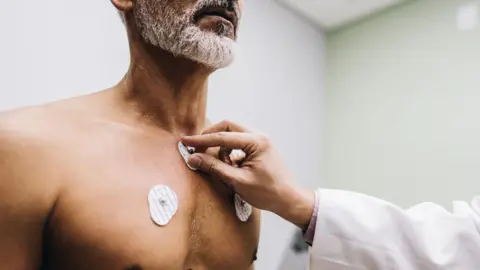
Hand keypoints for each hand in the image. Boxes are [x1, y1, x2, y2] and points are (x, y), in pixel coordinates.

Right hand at [181, 121, 314, 228]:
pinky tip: (229, 168)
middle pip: (227, 127)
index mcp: (256, 142)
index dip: (201, 140)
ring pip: (231, 136)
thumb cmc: (268, 193)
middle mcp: (259, 136)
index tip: (185, 141)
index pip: (222, 136)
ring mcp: (259, 141)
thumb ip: (215, 168)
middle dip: (210, 138)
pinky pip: (237, 144)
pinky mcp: (258, 148)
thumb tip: (194, 158)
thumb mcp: (238, 181)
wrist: (288, 200)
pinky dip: (228, 153)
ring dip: (220, 148)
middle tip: (197, 150)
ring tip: (221, 167)